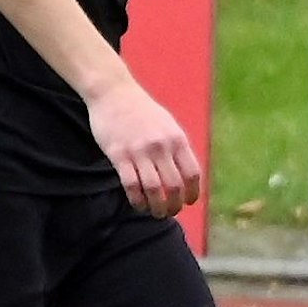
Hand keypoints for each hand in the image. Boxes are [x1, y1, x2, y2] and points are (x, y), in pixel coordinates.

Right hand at [86, 78, 201, 217]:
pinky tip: (139, 205)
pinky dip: (137, 200)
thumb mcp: (168, 125)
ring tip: (156, 213)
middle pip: (174, 186)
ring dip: (157, 207)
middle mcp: (161, 146)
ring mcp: (139, 151)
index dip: (193, 193)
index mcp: (177, 139)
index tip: (189, 202)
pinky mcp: (118, 154)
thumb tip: (187, 174)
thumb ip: (177, 148)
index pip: (192, 173)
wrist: (114, 93)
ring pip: (153, 189)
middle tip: (171, 212)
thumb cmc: (142, 111)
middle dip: (174, 205)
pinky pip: (131, 185)